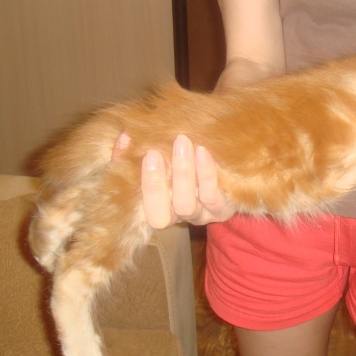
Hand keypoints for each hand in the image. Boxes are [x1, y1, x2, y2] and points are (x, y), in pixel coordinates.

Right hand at [112, 133, 234, 227]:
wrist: (230, 174)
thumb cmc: (184, 166)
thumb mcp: (161, 161)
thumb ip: (134, 154)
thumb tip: (124, 136)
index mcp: (158, 210)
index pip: (140, 209)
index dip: (141, 187)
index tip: (146, 155)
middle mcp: (177, 219)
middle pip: (161, 217)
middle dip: (154, 185)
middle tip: (155, 151)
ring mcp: (201, 217)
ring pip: (185, 206)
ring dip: (181, 174)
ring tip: (182, 142)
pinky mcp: (222, 210)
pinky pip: (211, 197)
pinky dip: (205, 174)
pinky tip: (202, 151)